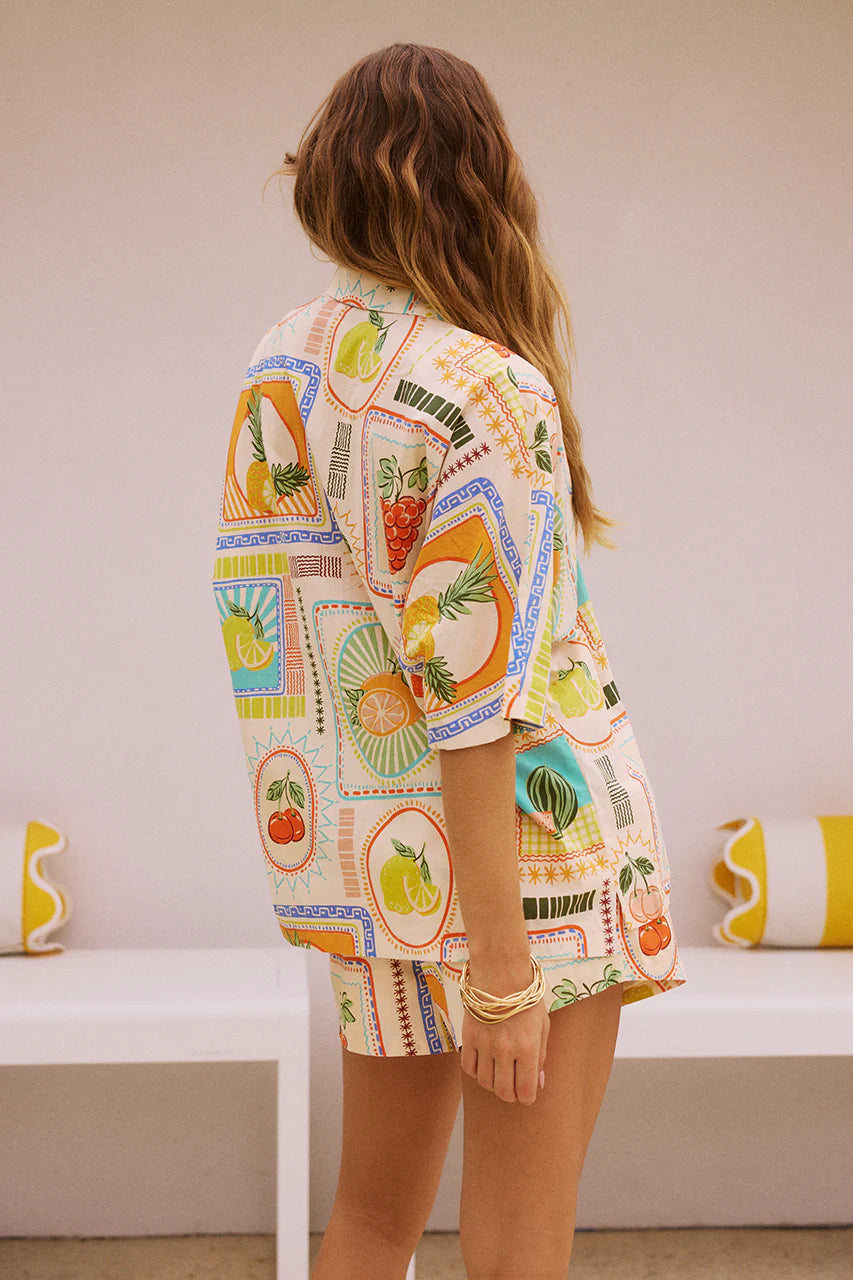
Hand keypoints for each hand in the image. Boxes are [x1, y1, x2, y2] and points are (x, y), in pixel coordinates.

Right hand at [459, 958, 549, 1104]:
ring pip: (485, 1083)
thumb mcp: (542, 1026)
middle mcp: (505, 1050)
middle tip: (513, 1086)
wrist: (500, 973)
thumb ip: (540, 1056)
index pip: (525, 1091)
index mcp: (528, 1047)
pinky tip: (484, 1062)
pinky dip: (476, 1071)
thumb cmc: (526, 998)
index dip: (527, 1098)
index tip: (527, 1093)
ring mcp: (485, 1045)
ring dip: (493, 1083)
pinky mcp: (469, 1037)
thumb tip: (538, 1082)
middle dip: (511, 1095)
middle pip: (504, 1092)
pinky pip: (469, 1068)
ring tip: (499, 1071)